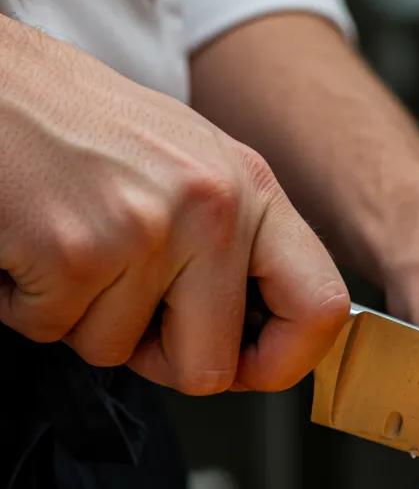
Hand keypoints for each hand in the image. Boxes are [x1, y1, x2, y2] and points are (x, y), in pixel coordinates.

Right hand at [0, 19, 348, 393]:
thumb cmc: (81, 122)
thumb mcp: (191, 166)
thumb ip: (234, 244)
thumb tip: (258, 335)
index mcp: (253, 190)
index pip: (321, 308)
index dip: (284, 361)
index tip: (247, 366)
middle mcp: (213, 209)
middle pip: (210, 365)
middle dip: (158, 358)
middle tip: (123, 306)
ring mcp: (147, 231)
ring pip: (117, 352)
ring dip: (80, 318)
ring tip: (69, 243)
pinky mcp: (75, 251)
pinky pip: (53, 332)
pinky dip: (28, 304)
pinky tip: (31, 242)